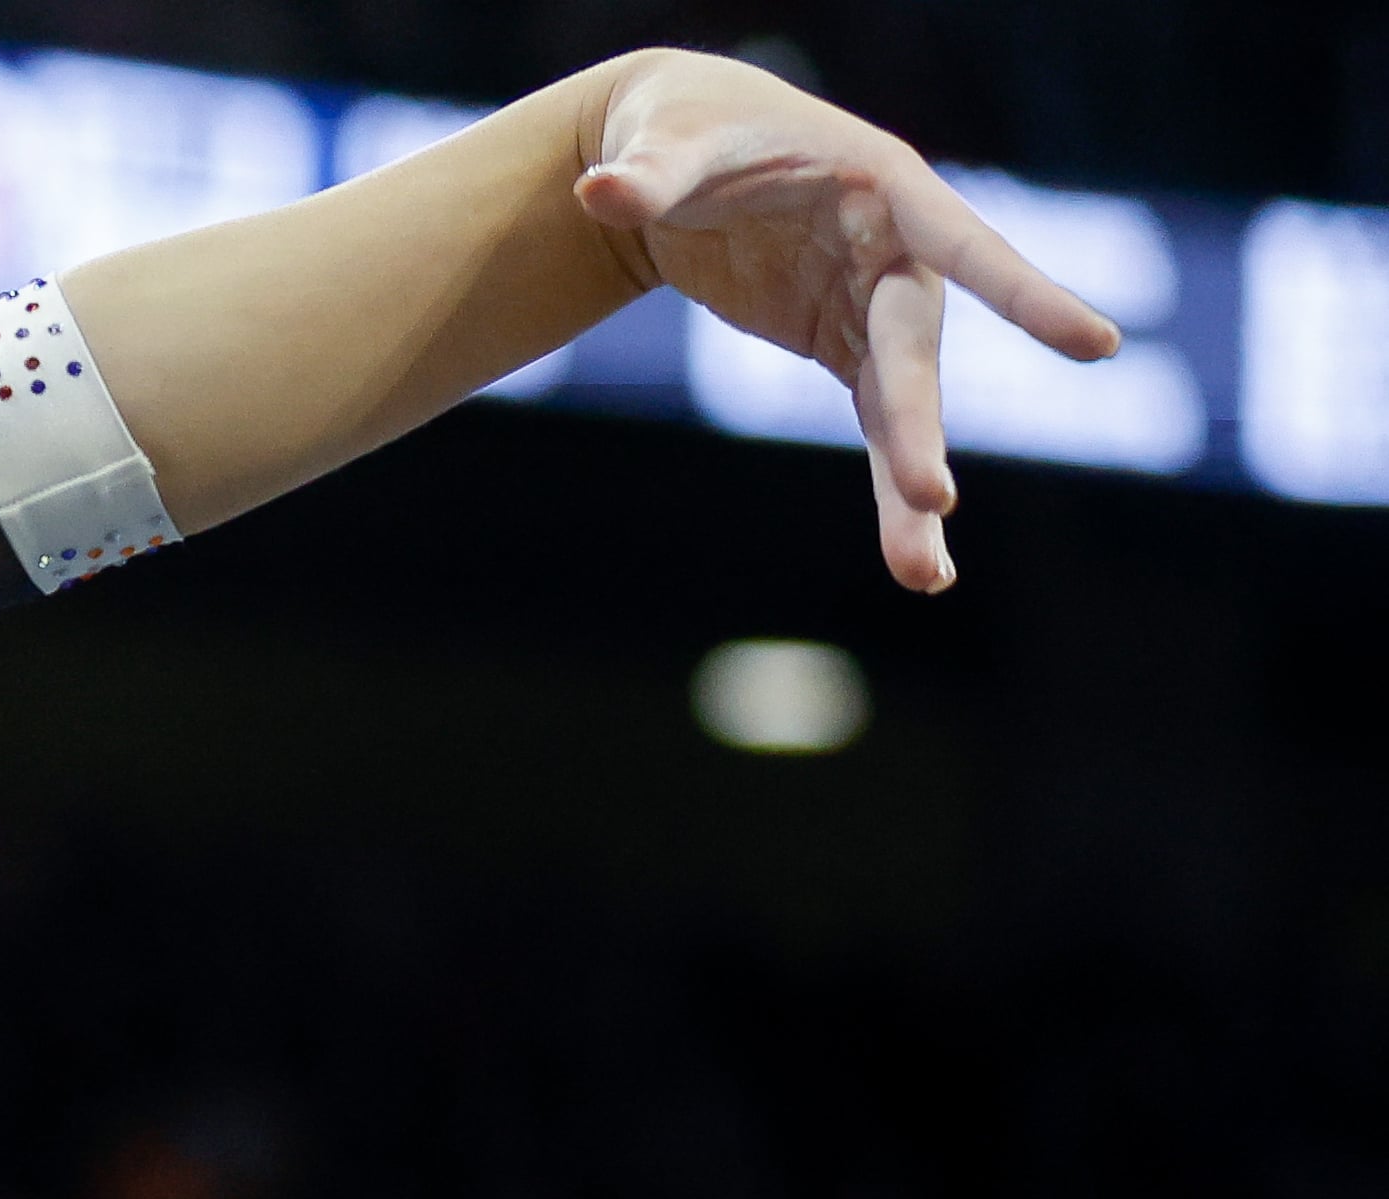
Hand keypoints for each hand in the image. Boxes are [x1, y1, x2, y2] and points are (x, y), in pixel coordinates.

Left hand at [575, 49, 1117, 592]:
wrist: (688, 146)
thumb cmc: (694, 127)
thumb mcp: (669, 140)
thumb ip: (649, 175)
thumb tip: (597, 192)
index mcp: (884, 191)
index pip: (962, 247)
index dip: (1026, 293)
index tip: (1095, 347)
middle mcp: (899, 257)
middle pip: (916, 352)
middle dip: (919, 424)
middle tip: (931, 499)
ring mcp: (877, 309)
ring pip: (906, 409)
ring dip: (911, 491)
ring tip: (923, 577)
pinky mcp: (846, 348)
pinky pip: (881, 428)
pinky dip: (892, 493)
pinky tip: (917, 562)